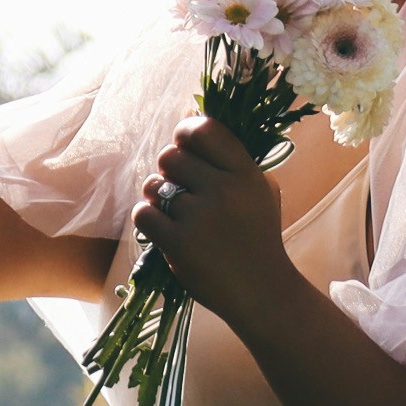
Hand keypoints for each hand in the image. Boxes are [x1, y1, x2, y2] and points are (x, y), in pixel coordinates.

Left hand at [134, 116, 294, 319]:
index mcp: (245, 173)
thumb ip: (230, 158)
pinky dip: (148, 220)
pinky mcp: (178, 243)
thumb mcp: (260, 190)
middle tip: (180, 189)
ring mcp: (200, 217)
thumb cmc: (257, 236)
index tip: (183, 143)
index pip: (204, 130)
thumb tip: (190, 114)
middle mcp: (223, 190)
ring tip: (174, 212)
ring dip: (157, 196)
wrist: (262, 291)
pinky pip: (143, 213)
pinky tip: (164, 230)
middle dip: (169, 170)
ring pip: (154, 185)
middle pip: (170, 155)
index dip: (185, 131)